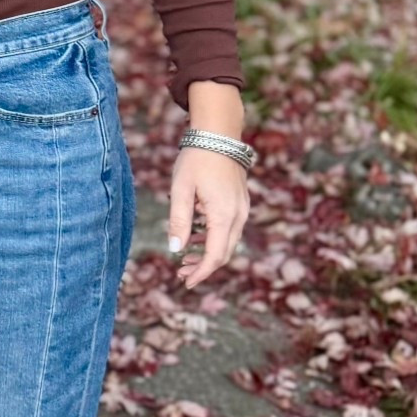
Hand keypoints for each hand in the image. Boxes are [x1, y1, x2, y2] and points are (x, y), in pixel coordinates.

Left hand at [166, 149, 249, 287]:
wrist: (219, 133)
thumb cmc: (197, 159)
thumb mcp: (180, 189)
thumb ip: (178, 221)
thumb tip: (175, 249)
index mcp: (224, 215)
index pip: (215, 256)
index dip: (201, 273)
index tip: (185, 283)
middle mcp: (238, 215)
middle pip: (224, 253)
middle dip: (203, 266)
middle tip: (180, 272)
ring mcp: (242, 209)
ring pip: (228, 242)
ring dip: (208, 253)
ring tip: (185, 258)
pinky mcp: (240, 202)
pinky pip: (230, 229)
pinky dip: (214, 239)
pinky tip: (196, 239)